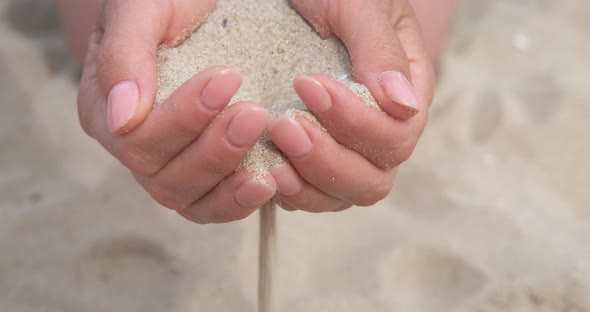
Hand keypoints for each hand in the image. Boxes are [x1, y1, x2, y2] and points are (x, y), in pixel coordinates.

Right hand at [77, 0, 275, 222]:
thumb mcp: (141, 10)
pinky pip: (215, 206)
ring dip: (229, 184)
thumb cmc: (165, 4)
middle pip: (165, 179)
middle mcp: (135, 150)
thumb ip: (124, 55)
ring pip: (190, 201)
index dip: (183, 119)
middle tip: (255, 114)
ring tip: (269, 163)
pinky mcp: (206, 177)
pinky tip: (270, 182)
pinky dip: (240, 201)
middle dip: (214, 151)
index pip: (137, 140)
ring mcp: (171, 167)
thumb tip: (122, 118)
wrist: (196, 10)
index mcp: (105, 113)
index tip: (228, 80)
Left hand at [268, 0, 434, 211]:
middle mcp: (382, 131)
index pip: (396, 134)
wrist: (306, 1)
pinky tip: (265, 170)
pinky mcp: (315, 159)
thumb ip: (380, 50)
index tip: (306, 84)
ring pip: (343, 196)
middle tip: (284, 126)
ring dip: (307, 185)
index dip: (354, 122)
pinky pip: (312, 194)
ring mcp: (348, 150)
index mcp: (405, 94)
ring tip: (272, 162)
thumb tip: (401, 103)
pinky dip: (290, 191)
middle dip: (328, 160)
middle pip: (373, 178)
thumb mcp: (359, 5)